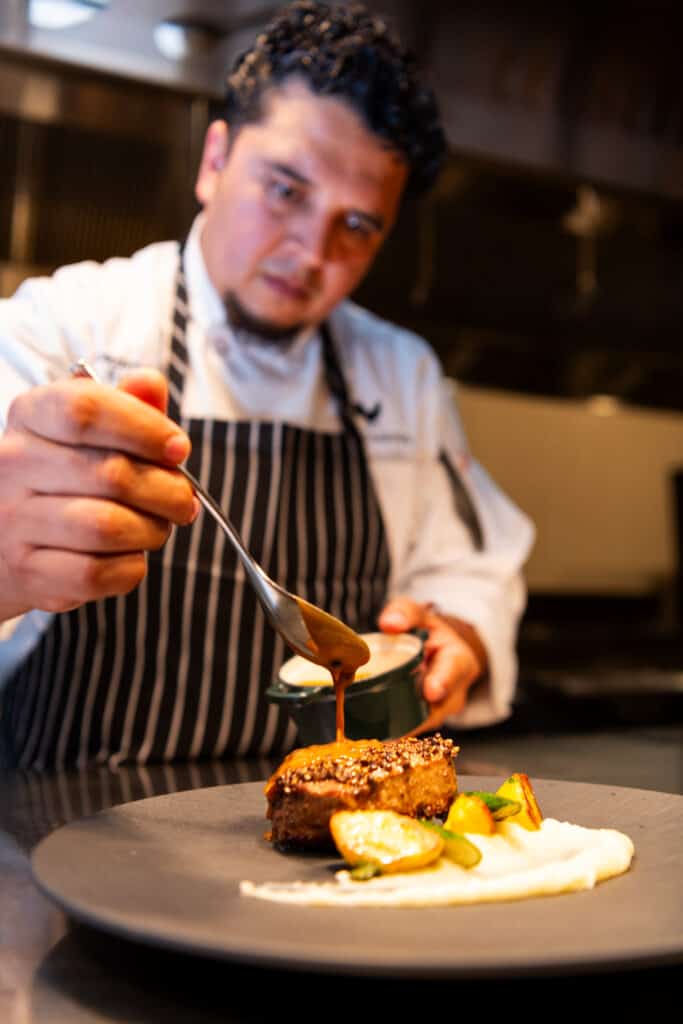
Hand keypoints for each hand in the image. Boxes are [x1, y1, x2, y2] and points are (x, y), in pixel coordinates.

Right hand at [0, 369, 196, 619]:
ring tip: (159, 527)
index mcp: (31, 416)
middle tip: (183, 500)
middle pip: (111, 473)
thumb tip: (150, 384)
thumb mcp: (89, 430)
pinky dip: (131, 567)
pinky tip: (131, 555)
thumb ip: (126, 404)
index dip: (145, 428)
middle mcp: (13, 464)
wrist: (6, 541)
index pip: (85, 409)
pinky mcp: (29, 572)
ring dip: (153, 530)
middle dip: (167, 491)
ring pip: (108, 527)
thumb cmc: (63, 478)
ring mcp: (14, 521)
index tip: (179, 448)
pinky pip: (98, 572)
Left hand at [378, 597, 487, 729]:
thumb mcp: (418, 614)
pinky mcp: (424, 720)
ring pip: (424, 723)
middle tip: (392, 723)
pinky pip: (412, 728)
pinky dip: (394, 730)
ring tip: (377, 732)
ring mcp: (440, 709)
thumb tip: (390, 624)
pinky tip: (373, 734)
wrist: (433, 651)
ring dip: (402, 727)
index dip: (444, 681)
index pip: (455, 670)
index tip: (432, 692)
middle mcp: (454, 690)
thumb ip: (406, 613)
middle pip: (440, 707)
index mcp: (459, 659)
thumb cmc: (425, 630)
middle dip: (417, 715)